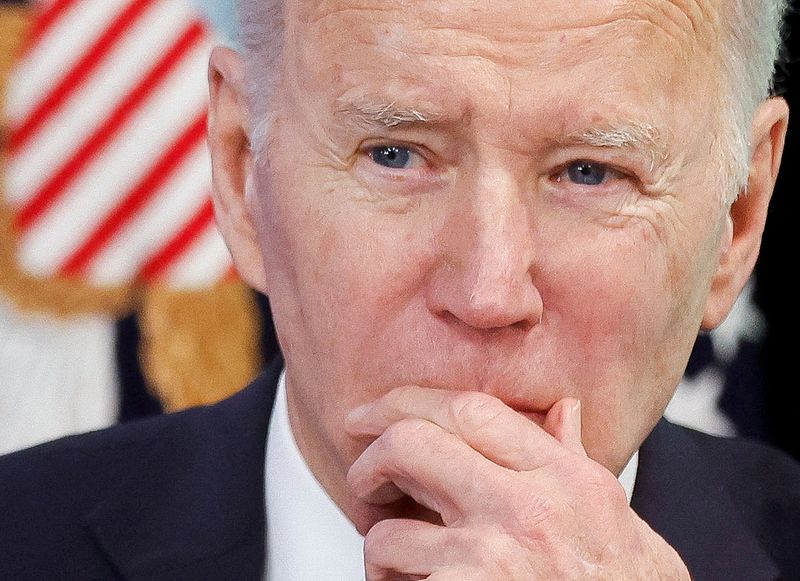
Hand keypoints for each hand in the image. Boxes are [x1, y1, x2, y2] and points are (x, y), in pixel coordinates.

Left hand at [345, 387, 689, 579]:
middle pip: (412, 444)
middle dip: (371, 457)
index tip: (376, 412)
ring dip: (383, 551)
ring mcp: (491, 560)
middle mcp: (528, 511)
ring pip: (388, 530)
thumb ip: (579, 461)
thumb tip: (564, 410)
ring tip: (402, 567)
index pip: (472, 410)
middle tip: (364, 478)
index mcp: (568, 482)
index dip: (410, 401)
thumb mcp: (621, 525)